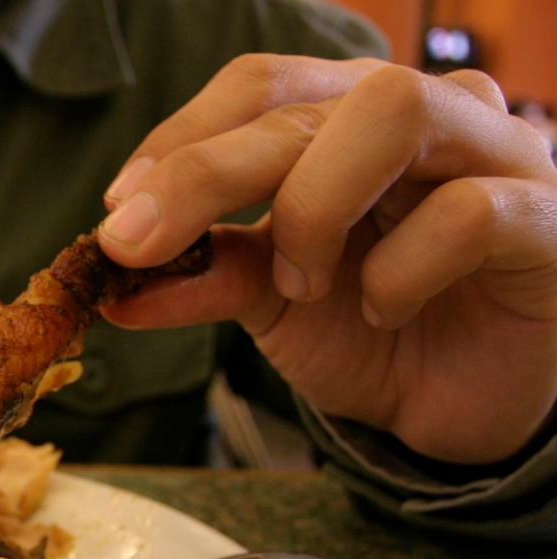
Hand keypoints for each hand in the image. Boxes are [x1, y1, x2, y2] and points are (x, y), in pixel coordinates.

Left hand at [96, 55, 556, 464]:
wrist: (462, 405)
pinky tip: (387, 312)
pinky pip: (466, 213)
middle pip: (304, 103)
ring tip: (302, 284)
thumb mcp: (270, 300)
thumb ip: (202, 275)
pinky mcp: (546, 220)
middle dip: (205, 173)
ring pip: (392, 112)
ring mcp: (495, 154)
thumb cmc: (373, 328)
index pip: (261, 85)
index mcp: (349, 117)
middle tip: (137, 243)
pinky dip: (399, 272)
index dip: (182, 138)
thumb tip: (112, 281)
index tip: (119, 212)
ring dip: (314, 206)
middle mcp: (424, 114)